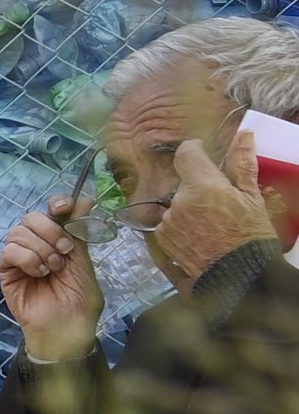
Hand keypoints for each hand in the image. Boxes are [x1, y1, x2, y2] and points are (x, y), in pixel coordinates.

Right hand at [0, 195, 103, 362]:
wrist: (67, 327)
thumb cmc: (80, 300)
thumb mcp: (84, 261)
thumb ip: (80, 232)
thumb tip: (85, 199)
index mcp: (59, 239)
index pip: (51, 210)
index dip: (56, 203)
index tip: (65, 207)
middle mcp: (38, 245)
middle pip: (31, 217)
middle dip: (50, 230)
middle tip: (65, 251)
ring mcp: (20, 258)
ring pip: (19, 232)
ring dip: (41, 248)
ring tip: (53, 268)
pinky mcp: (7, 272)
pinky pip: (9, 252)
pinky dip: (27, 259)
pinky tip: (39, 273)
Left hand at [151, 130, 278, 289]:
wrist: (239, 276)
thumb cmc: (250, 236)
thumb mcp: (251, 197)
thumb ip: (242, 164)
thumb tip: (243, 136)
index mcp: (201, 187)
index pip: (186, 154)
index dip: (194, 150)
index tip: (202, 153)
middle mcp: (178, 203)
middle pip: (182, 182)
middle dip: (196, 187)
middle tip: (218, 201)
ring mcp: (167, 224)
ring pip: (175, 204)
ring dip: (188, 208)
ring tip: (211, 223)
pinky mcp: (161, 242)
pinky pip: (168, 224)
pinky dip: (181, 225)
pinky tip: (199, 235)